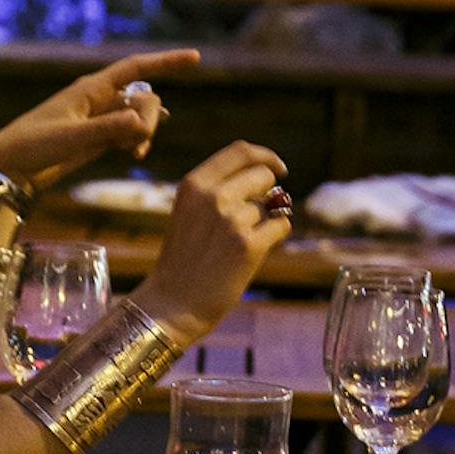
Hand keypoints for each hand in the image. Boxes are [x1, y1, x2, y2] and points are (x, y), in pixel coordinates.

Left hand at [0, 47, 200, 196]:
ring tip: (134, 151)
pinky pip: (129, 131)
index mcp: (90, 89)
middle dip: (150, 116)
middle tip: (138, 142)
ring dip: (145, 130)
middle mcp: (98, 99)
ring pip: (138, 115)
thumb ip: (105, 130)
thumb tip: (141, 121)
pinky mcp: (96, 137)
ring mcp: (99, 118)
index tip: (195, 58)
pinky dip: (137, 140)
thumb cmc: (32, 145)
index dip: (166, 62)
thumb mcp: (68, 138)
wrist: (8, 168)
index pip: (136, 68)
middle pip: (143, 96)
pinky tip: (135, 153)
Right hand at [137, 140, 292, 343]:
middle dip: (267, 193)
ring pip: (272, 205)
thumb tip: (268, 178)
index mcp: (194, 183)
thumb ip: (220, 189)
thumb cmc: (185, 258)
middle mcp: (212, 196)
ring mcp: (231, 219)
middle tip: (257, 216)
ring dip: (264, 221)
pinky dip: (275, 236)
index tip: (279, 168)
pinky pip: (281, 225)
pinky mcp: (248, 245)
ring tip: (238, 245)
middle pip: (263, 175)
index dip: (266, 156)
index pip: (240, 151)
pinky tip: (253, 252)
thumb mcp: (189, 211)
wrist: (173, 303)